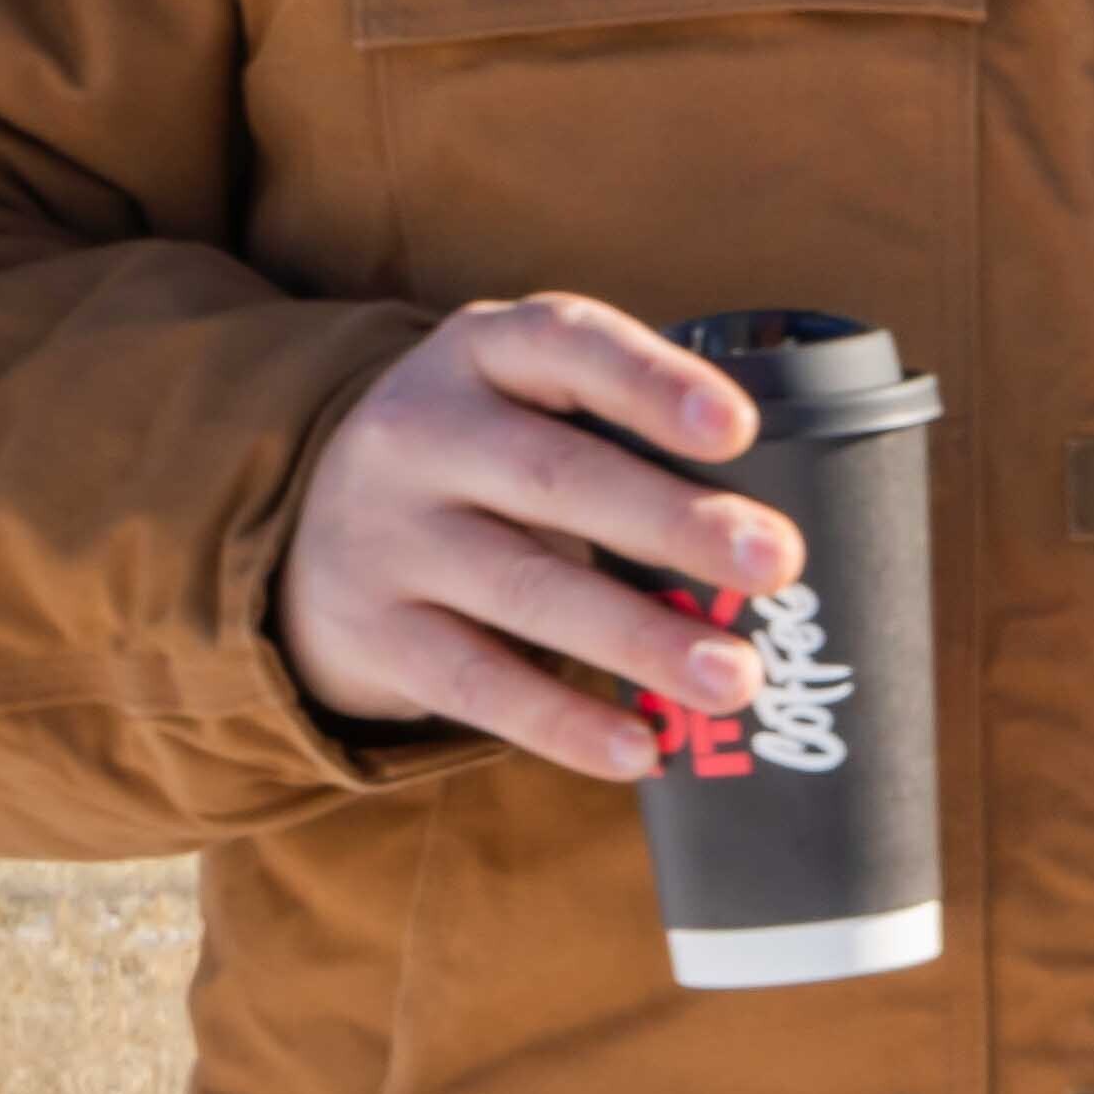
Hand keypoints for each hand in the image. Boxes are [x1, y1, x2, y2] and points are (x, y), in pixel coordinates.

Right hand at [287, 298, 792, 784]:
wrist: (315, 534)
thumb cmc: (489, 465)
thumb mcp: (527, 408)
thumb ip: (624, 439)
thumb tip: (778, 548)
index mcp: (483, 352)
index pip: (567, 344)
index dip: (652, 383)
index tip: (740, 428)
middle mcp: (420, 430)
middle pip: (557, 476)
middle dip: (674, 522)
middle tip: (777, 562)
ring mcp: (387, 533)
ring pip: (526, 588)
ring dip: (639, 639)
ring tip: (736, 679)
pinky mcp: (374, 631)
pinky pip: (478, 682)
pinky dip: (564, 722)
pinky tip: (641, 748)